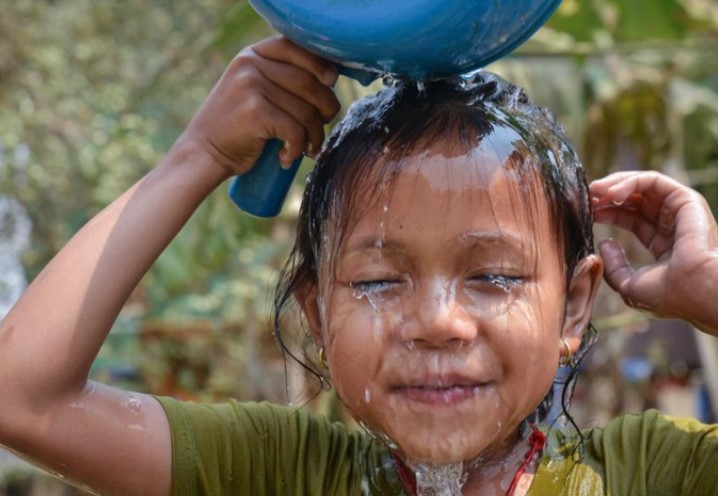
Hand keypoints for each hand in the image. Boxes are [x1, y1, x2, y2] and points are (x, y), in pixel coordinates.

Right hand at [179, 36, 339, 177]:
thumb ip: (280, 77)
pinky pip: (296, 131)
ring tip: (309, 148)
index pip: (296, 47)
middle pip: (309, 83)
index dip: (320, 64)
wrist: (203, 153)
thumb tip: (331, 76)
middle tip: (322, 127)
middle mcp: (250, 65)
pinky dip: (298, 149)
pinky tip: (288, 158)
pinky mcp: (255, 112)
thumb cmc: (237, 127)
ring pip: (306, 111)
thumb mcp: (253, 89)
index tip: (331, 82)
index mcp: (251, 55)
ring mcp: (251, 86)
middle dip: (326, 109)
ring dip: (316, 136)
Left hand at [591, 171, 717, 333]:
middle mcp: (674, 226)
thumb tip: (605, 243)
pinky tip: (611, 194)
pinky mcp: (686, 200)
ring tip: (594, 191)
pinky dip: (630, 182)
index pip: (632, 220)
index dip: (608, 213)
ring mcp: (681, 212)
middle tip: (586, 197)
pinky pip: (654, 181)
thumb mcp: (629, 286)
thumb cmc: (668, 294)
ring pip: (644, 186)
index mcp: (665, 245)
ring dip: (615, 184)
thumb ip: (614, 267)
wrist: (695, 291)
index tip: (587, 213)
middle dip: (607, 196)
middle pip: (636, 200)